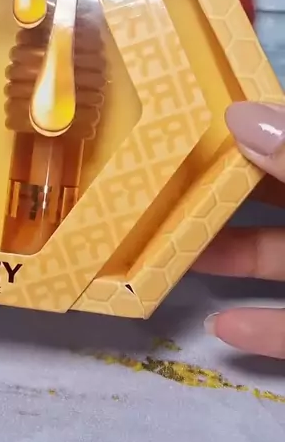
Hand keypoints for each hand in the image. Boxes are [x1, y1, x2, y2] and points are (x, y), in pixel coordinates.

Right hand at [194, 101, 284, 358]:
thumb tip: (239, 114)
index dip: (252, 128)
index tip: (197, 118)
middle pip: (277, 198)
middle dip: (226, 190)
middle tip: (168, 183)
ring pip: (281, 259)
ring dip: (233, 256)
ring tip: (177, 251)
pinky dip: (264, 328)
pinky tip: (224, 325)